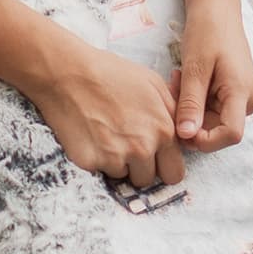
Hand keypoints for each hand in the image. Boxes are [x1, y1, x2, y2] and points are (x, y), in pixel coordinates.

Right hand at [23, 32, 183, 187]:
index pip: (174, 173)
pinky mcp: (91, 162)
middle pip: (149, 180)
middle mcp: (142, 148)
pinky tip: (92, 137)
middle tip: (127, 147)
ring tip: (107, 136)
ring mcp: (116, 158)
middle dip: (141, 169)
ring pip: (124, 177)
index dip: (163, 166)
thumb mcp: (153, 84)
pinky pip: (100, 172)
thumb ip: (173, 114)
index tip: (154, 158)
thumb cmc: (110, 74)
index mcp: (163, 131)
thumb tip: (185, 135)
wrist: (67, 73)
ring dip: (118, 164)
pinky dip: (97, 160)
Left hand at [173, 0, 252, 152]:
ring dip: (190, 109)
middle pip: (218, 130)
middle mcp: (250, 101)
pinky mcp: (236, 96)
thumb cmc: (208, 30)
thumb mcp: (194, 67)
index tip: (181, 126)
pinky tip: (187, 82)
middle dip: (191, 119)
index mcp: (243, 93)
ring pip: (212, 122)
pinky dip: (196, 102)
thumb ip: (191, 103)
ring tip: (179, 80)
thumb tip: (186, 135)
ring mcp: (245, 99)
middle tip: (174, 89)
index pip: (231, 135)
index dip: (205, 139)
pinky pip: (213, 111)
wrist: (218, 10)